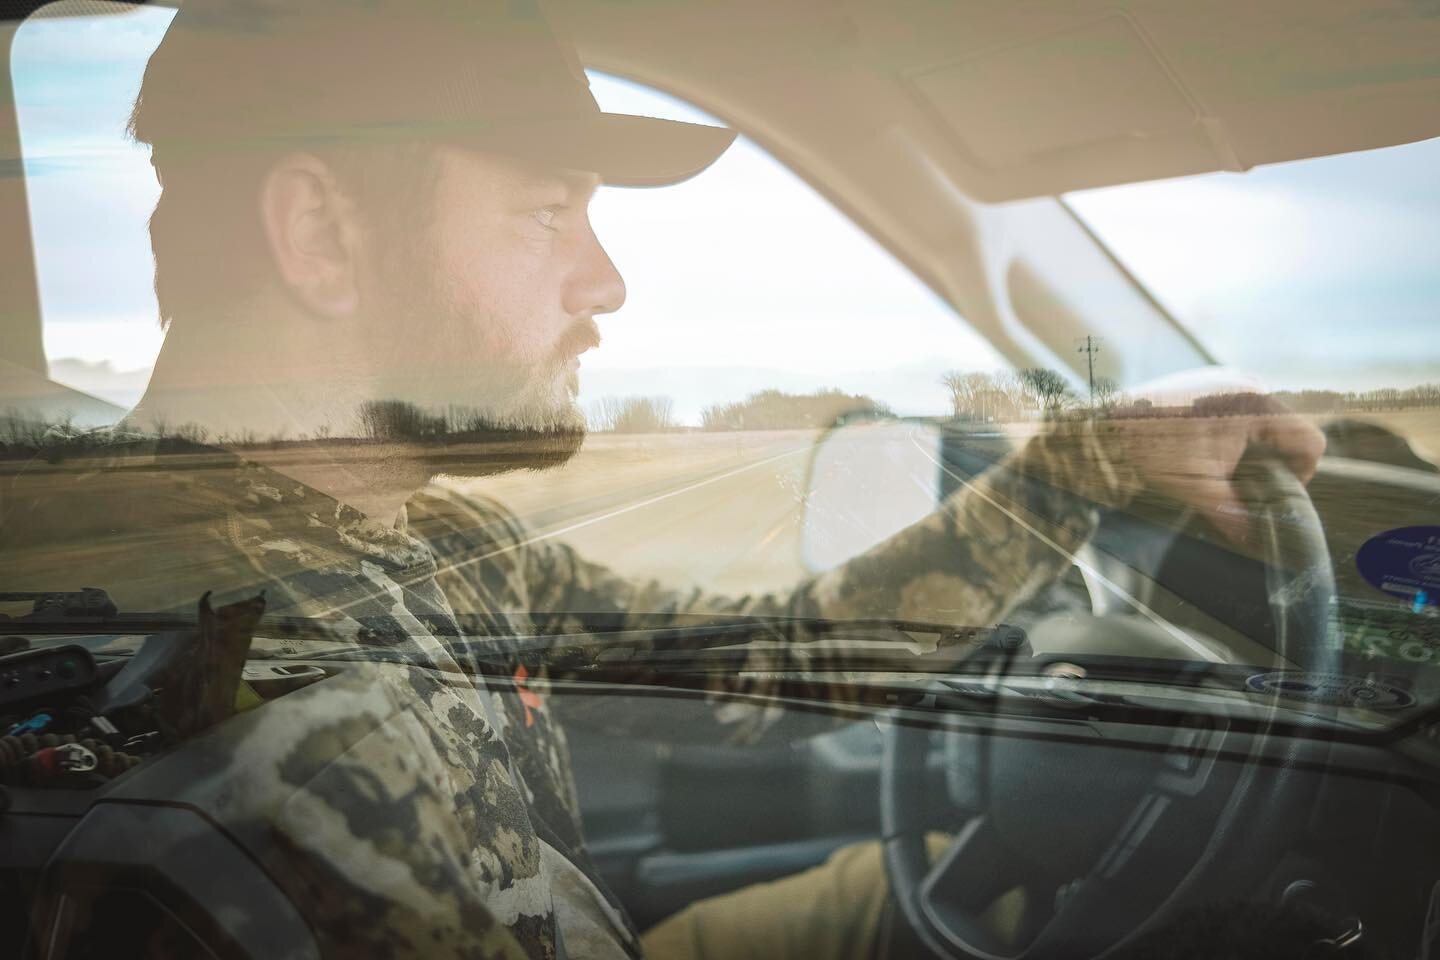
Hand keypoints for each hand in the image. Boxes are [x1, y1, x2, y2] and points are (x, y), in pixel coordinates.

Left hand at [1101, 394, 1325, 543]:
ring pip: (1263, 421)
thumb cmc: (1152, 447)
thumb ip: (1232, 514)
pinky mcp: (1208, 382)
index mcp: (1256, 405)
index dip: (1303, 473)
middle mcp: (1247, 384)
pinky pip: (1240, 410)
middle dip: (1274, 463)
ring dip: (1253, 449)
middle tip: (1249, 487)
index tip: (1281, 494)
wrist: (1107, 420)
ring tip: (1226, 471)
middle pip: (1287, 431)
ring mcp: (1227, 379)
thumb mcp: (1197, 487)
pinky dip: (1235, 434)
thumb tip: (1252, 539)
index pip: (1309, 441)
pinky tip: (1209, 452)